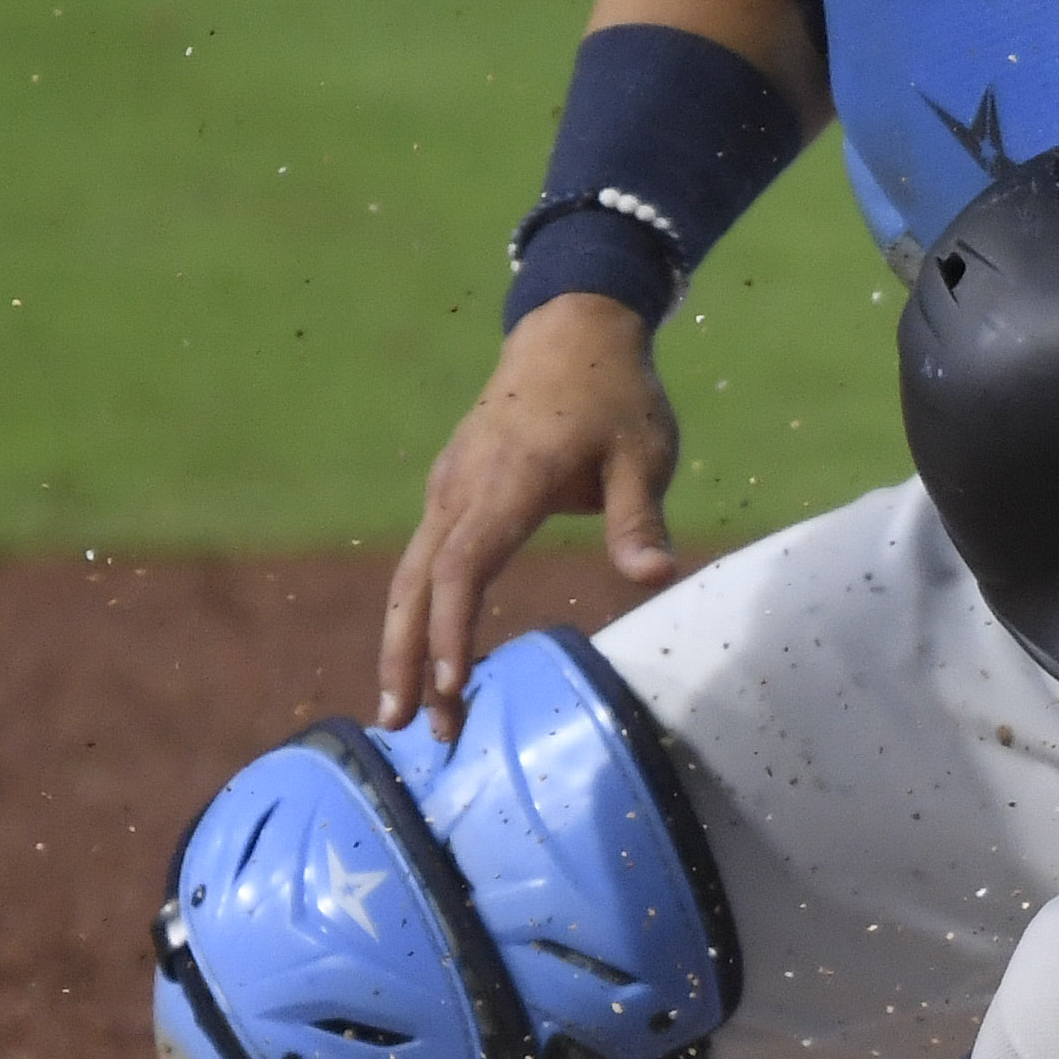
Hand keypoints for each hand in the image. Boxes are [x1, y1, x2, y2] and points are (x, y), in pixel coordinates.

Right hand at [380, 295, 677, 734]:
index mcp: (508, 481)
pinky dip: (416, 611)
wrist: (571, 331)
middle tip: (407, 727)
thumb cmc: (614, 396)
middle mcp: (462, 487)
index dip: (452, 629)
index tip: (451, 685)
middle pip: (417, 583)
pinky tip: (424, 655)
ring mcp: (449, 487)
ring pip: (411, 575)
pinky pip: (423, 559)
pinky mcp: (451, 490)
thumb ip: (638, 518)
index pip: (465, 566)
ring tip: (405, 712)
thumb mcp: (643, 454)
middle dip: (408, 657)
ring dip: (404, 643)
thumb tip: (654, 575)